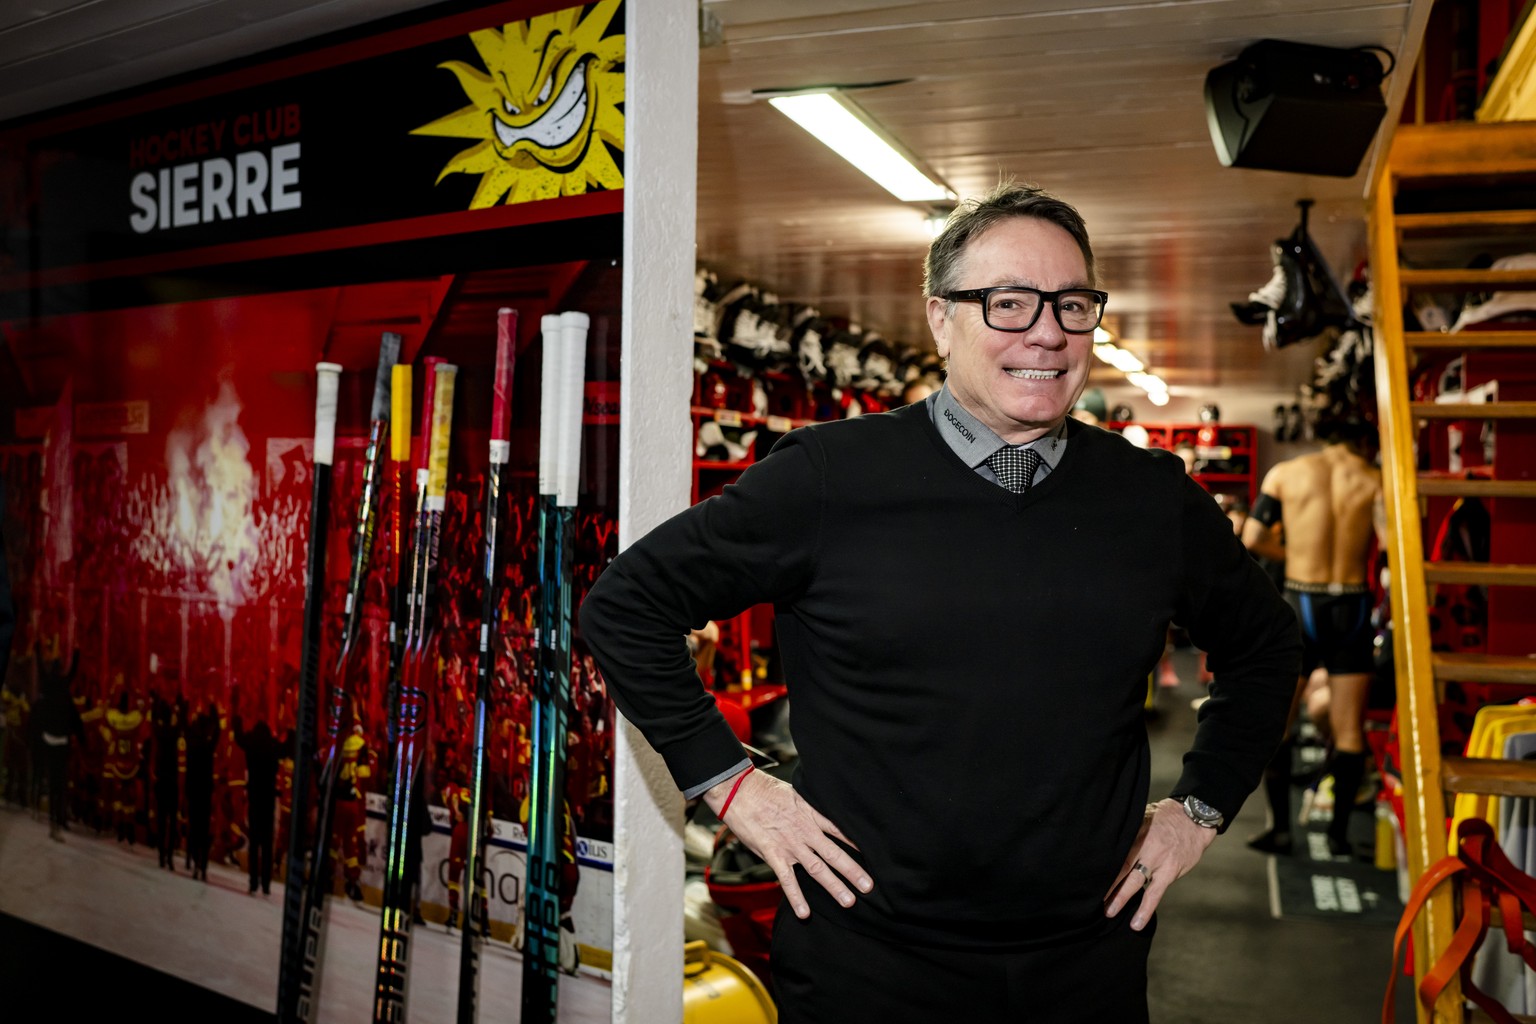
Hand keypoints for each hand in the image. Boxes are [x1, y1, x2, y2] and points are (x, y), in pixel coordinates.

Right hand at [705, 767, 872, 918]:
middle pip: (835, 854)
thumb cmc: (766, 790)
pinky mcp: (773, 854)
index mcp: (812, 814)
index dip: (858, 844)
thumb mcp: (796, 793)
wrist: (738, 791)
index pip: (841, 831)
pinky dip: (796, 897)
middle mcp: (805, 832)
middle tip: (869, 887)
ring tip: (849, 901)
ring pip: (817, 869)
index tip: (875, 855)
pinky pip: (787, 880)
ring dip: (833, 886)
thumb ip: (810, 807)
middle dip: (853, 871)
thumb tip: (823, 812)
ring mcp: (790, 845)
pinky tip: (805, 913)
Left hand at [1103, 798, 1216, 930]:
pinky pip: (1155, 893)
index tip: (1087, 876)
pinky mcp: (1170, 872)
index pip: (1114, 851)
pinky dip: (1145, 909)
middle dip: (1106, 883)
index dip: (1101, 864)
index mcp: (1135, 832)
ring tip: (1108, 912)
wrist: (1194, 819)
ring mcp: (1158, 860)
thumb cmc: (1165, 817)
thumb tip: (1108, 840)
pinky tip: (1137, 923)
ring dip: (1121, 898)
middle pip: (1121, 867)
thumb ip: (1129, 830)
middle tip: (1091, 896)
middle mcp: (1145, 846)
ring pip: (1136, 882)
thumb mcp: (1143, 816)